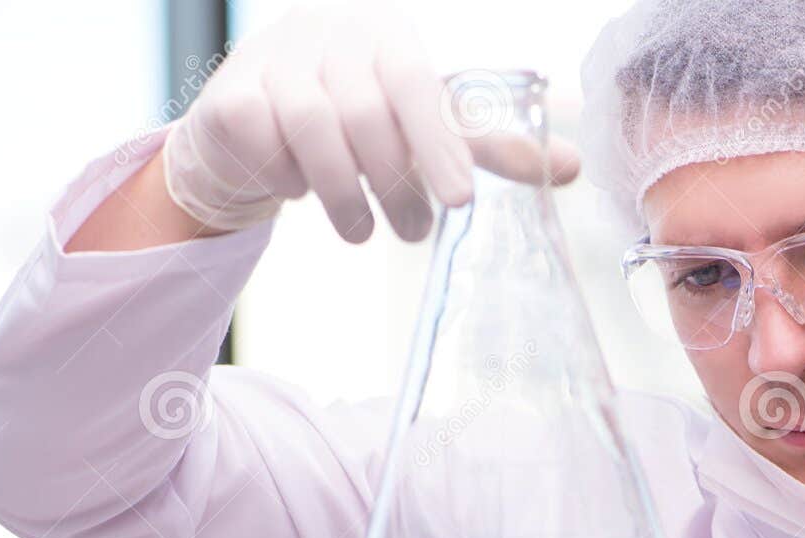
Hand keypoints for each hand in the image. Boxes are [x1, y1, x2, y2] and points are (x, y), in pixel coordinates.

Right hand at [162, 2, 580, 239]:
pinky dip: (287, 177)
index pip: (419, 86)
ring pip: (312, 128)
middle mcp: (330, 36)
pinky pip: (262, 140)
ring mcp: (275, 59)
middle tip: (416, 233)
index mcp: (387, 36)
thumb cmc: (360, 120)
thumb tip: (573, 167)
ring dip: (343, 194)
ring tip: (363, 234)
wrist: (257, 120)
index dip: (441, 145)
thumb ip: (487, 144)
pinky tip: (300, 192)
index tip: (461, 202)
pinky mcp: (231, 95)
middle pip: (366, 114)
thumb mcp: (425, 128)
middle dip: (395, 185)